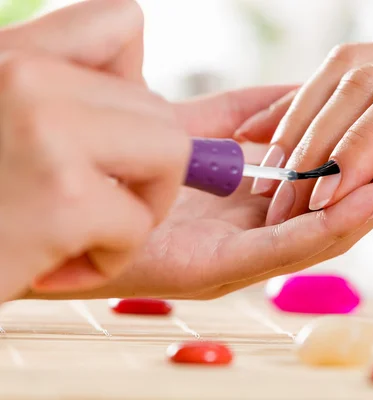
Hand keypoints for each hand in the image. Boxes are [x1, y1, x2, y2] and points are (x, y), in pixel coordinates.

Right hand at [0, 0, 188, 301]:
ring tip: (77, 229)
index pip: (122, 22)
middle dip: (143, 169)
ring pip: (170, 154)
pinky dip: (110, 255)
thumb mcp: (9, 124)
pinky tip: (53, 260)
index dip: (135, 81)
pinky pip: (139, 222)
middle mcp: (25, 76)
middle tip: (88, 202)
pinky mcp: (62, 195)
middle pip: (159, 111)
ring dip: (137, 208)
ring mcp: (45, 130)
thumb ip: (80, 103)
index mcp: (11, 55)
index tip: (114, 132)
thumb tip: (177, 121)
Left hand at [22, 87, 372, 299]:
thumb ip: (243, 111)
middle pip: (344, 191)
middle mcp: (254, 222)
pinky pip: (295, 245)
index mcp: (251, 188)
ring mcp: (241, 249)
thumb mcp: (191, 120)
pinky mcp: (222, 270)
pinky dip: (344, 221)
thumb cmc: (102, 148)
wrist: (40, 183)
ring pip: (332, 219)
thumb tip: (297, 89)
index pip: (331, 159)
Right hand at [237, 17, 372, 264]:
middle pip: (369, 75)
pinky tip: (293, 129)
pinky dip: (323, 100)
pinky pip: (365, 69)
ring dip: (311, 113)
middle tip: (284, 192)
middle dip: (320, 136)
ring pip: (356, 65)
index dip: (360, 145)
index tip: (324, 197)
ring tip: (277, 163)